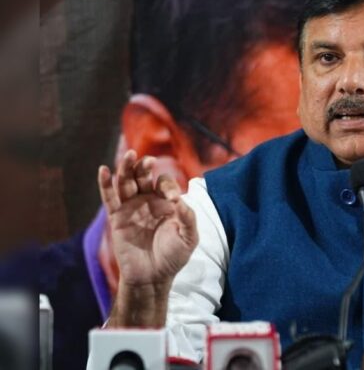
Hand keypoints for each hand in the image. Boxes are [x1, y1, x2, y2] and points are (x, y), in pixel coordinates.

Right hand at [98, 150, 197, 324]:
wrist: (153, 277)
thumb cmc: (173, 257)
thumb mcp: (189, 238)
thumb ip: (188, 218)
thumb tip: (180, 200)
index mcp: (167, 202)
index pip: (165, 183)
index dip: (167, 186)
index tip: (172, 199)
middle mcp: (148, 201)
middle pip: (143, 176)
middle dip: (145, 167)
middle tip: (147, 160)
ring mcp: (132, 208)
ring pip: (126, 182)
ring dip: (126, 168)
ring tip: (129, 155)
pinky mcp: (117, 218)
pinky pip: (110, 198)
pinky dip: (106, 184)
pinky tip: (104, 170)